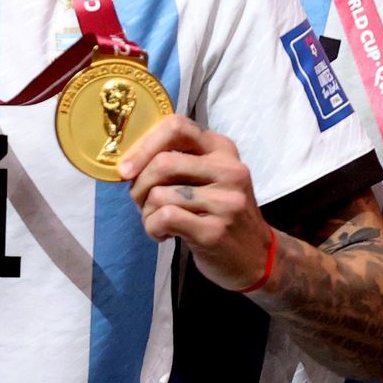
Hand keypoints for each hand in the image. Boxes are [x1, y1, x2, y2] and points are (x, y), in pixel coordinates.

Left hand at [121, 112, 272, 290]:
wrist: (256, 255)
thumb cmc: (222, 213)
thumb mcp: (211, 177)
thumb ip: (181, 163)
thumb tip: (130, 162)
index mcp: (223, 149)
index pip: (177, 126)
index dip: (143, 145)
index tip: (126, 169)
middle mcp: (228, 169)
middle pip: (163, 162)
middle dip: (139, 186)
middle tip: (142, 202)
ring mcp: (224, 201)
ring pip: (159, 194)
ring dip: (146, 213)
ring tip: (158, 222)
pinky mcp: (213, 231)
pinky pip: (164, 218)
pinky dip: (153, 228)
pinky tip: (165, 234)